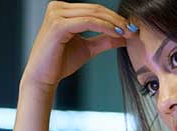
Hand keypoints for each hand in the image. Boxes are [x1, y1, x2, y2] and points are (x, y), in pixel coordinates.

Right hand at [21, 1, 136, 88]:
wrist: (43, 78)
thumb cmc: (60, 63)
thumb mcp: (88, 48)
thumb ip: (104, 39)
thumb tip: (125, 35)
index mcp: (62, 10)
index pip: (95, 9)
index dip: (115, 17)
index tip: (131, 28)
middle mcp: (57, 7)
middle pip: (96, 9)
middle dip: (117, 19)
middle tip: (133, 29)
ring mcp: (56, 14)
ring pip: (93, 14)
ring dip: (114, 23)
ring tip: (127, 33)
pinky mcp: (58, 25)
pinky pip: (88, 22)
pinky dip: (105, 27)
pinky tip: (116, 34)